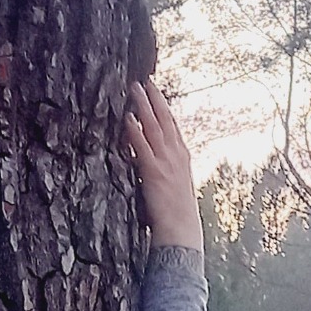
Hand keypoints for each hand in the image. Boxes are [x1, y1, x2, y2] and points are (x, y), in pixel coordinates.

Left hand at [125, 80, 203, 250]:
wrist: (181, 230)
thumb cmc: (178, 214)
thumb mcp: (178, 186)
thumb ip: (169, 170)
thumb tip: (159, 163)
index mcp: (183, 158)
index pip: (174, 127)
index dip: (165, 109)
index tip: (157, 93)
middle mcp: (176, 156)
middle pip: (166, 121)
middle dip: (156, 99)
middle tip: (146, 81)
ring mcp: (165, 162)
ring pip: (154, 127)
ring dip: (144, 106)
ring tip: (135, 89)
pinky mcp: (153, 171)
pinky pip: (142, 146)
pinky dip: (135, 131)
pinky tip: (128, 118)